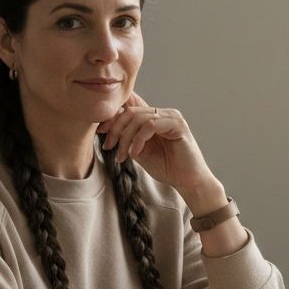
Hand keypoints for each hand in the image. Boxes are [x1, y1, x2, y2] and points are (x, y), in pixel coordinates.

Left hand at [97, 93, 215, 196]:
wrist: (187, 182)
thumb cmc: (166, 167)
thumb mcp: (139, 151)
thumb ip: (127, 138)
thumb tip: (106, 127)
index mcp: (153, 117)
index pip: (129, 105)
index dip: (112, 116)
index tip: (100, 132)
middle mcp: (162, 113)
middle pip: (130, 110)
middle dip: (115, 128)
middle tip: (108, 146)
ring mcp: (171, 117)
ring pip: (138, 118)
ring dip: (126, 137)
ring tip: (122, 156)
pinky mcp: (178, 124)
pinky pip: (151, 125)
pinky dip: (139, 139)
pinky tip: (135, 153)